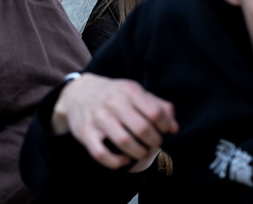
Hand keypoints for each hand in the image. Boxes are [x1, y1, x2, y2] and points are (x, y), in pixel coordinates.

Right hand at [52, 74, 176, 169]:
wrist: (78, 92)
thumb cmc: (113, 95)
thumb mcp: (135, 91)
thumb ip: (158, 105)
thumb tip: (174, 127)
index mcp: (128, 91)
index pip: (155, 112)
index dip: (165, 126)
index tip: (165, 131)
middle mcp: (112, 103)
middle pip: (142, 129)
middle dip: (154, 142)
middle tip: (154, 144)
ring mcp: (98, 118)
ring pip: (124, 142)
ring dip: (139, 153)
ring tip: (143, 152)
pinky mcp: (86, 133)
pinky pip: (102, 154)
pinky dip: (116, 162)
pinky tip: (125, 160)